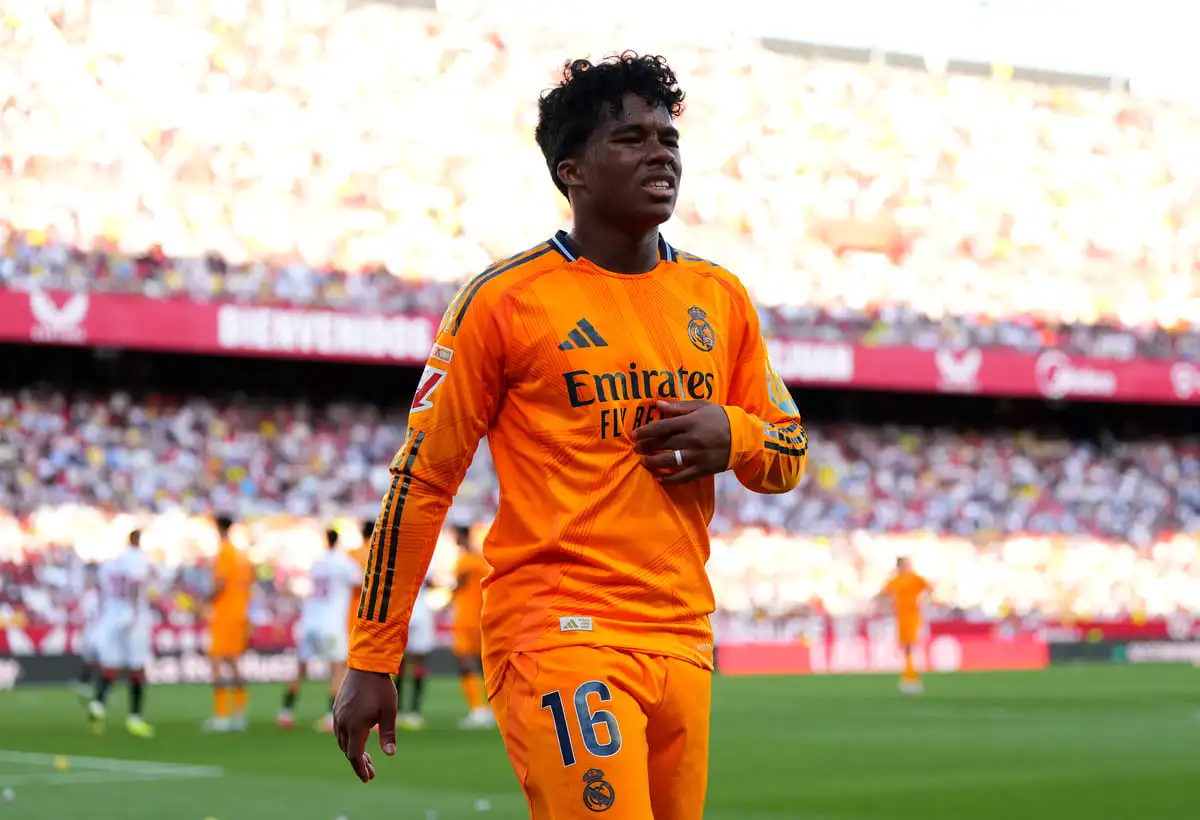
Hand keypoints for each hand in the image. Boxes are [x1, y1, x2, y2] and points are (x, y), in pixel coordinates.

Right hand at [333, 668, 397, 782]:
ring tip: (367, 758)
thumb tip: (390, 754)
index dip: (361, 769)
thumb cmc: (381, 687)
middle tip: (371, 771)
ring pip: (342, 741)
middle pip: (347, 750)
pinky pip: (339, 730)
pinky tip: (358, 739)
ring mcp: (338, 715)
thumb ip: (388, 734)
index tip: (368, 778)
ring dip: (353, 751)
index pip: (354, 755)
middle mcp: (343, 722)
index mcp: (355, 726)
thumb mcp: (389, 711)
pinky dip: (348, 739)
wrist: (366, 664)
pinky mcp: (337, 708)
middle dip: (359, 763)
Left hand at [632, 400, 730, 484]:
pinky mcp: (703, 469)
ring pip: (669, 461)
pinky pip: (683, 477)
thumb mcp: (701, 406)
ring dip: (653, 462)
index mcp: (691, 422)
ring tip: (644, 461)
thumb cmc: (720, 418)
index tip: (635, 434)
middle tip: (636, 448)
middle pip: (663, 444)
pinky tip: (659, 478)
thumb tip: (657, 403)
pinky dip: (669, 479)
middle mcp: (692, 439)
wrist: (744, 437)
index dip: (646, 431)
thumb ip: (679, 406)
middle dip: (646, 446)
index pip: (662, 427)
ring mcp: (697, 456)